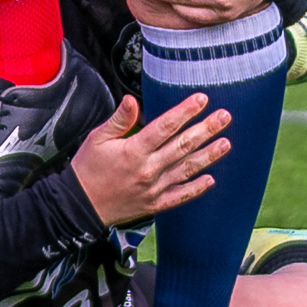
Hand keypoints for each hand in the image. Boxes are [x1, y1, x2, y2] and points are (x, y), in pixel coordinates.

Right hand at [70, 93, 231, 226]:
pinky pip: (179, 196)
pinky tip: (211, 180)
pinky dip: (196, 189)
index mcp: (134, 151)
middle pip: (183, 146)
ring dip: (208, 156)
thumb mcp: (98, 138)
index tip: (202, 99)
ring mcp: (153, 189)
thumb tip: (132, 100)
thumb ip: (119, 120)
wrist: (79, 207)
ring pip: (186, 170)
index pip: (166, 126)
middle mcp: (148, 170)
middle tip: (224, 116)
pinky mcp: (154, 205)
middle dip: (206, 129)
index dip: (185, 111)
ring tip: (226, 143)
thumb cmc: (88, 169)